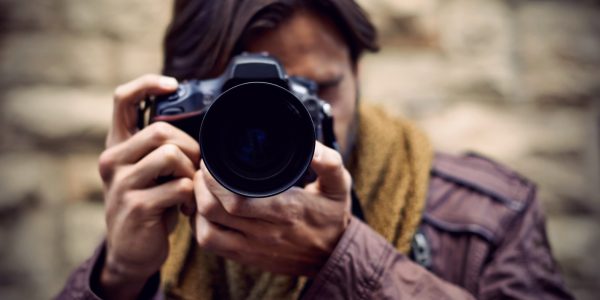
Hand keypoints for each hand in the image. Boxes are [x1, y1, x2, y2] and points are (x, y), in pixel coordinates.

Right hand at [97, 75, 199, 298]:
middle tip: (196, 168)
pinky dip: (191, 196)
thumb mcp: (150, 171)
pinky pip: (178, 187)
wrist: (132, 251)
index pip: (123, 99)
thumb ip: (161, 148)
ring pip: (170, 155)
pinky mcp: (136, 206)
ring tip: (190, 188)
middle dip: (190, 147)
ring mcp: (121, 183)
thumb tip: (200, 123)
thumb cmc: (150, 203)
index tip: (173, 85)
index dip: (147, 84)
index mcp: (117, 144)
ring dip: (191, 171)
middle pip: (161, 130)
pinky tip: (185, 208)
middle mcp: (112, 159)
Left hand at [192, 142, 351, 276]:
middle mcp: (266, 231)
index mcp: (286, 210)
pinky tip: (207, 210)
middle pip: (214, 211)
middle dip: (200, 186)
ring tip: (203, 189)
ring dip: (197, 206)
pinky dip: (201, 226)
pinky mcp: (245, 257)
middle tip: (204, 170)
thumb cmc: (331, 216)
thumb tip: (314, 146)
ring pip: (207, 230)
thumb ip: (330, 163)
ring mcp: (253, 247)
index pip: (237, 199)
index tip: (213, 162)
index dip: (215, 179)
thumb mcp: (338, 186)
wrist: (332, 256)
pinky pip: (211, 244)